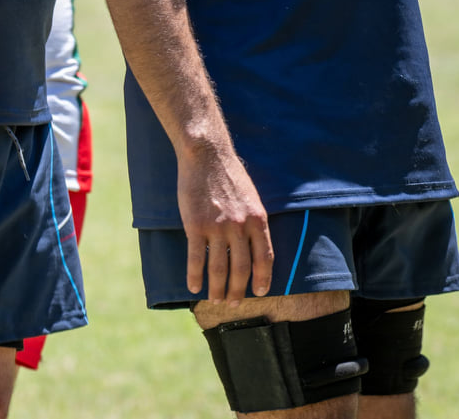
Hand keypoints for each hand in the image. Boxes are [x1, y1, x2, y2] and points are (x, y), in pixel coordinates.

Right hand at [177, 143, 272, 300]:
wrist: (206, 155)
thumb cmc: (229, 174)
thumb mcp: (252, 197)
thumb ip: (254, 221)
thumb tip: (254, 246)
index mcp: (258, 220)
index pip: (265, 258)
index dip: (263, 278)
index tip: (260, 291)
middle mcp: (240, 226)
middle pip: (241, 268)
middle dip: (238, 290)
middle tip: (233, 303)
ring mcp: (217, 227)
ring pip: (219, 268)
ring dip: (217, 289)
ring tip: (215, 300)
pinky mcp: (195, 225)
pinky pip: (196, 257)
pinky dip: (194, 275)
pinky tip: (193, 286)